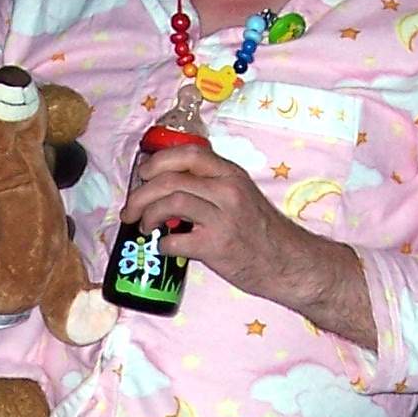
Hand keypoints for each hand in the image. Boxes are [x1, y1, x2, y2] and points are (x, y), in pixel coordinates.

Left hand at [126, 140, 311, 300]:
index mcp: (230, 174)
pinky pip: (175, 240)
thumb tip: (168, 187)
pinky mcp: (216, 246)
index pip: (188, 153)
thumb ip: (211, 186)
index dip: (157, 162)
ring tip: (144, 227)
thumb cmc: (261, 231)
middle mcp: (226, 190)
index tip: (143, 175)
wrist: (287, 262)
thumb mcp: (241, 196)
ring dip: (147, 215)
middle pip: (169, 180)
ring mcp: (222, 217)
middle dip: (140, 195)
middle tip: (130, 210)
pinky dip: (162, 244)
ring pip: (169, 203)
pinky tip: (165, 248)